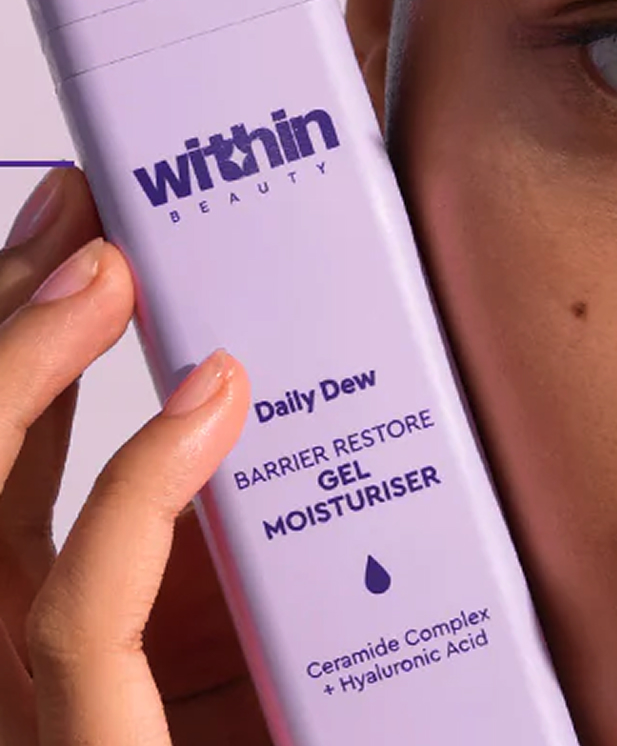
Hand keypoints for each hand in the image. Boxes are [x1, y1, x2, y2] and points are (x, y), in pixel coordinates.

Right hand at [0, 169, 268, 744]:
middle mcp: (2, 661)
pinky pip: (74, 618)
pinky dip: (131, 500)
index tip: (79, 238)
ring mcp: (20, 707)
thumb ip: (229, 561)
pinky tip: (203, 410)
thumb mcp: (244, 653)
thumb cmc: (293, 735)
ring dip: (26, 374)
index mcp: (30, 641)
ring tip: (110, 273)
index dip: (12, 343)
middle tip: (85, 218)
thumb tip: (271, 422)